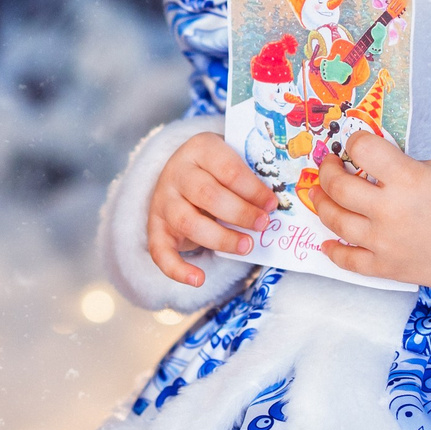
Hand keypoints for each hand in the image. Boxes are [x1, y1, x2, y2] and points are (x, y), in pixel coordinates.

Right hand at [148, 130, 274, 287]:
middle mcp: (177, 172)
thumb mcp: (231, 161)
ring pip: (187, 221)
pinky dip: (177, 269)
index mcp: (201, 149)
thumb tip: (274, 207)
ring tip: (246, 246)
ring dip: (220, 238)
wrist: (180, 173)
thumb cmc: (216, 171)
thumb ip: (249, 179)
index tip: (272, 204)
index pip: (227, 169)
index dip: (252, 189)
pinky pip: (160, 250)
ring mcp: (163, 200)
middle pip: (207, 194)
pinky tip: (198, 279)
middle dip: (239, 213)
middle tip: (263, 225)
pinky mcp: (156, 226)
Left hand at [314, 132, 430, 298]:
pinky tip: (328, 242)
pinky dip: (333, 251)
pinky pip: (348, 261)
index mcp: (406, 179)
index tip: (356, 144)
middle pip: (339, 187)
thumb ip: (405, 167)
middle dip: (328, 171)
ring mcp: (384, 242)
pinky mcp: (386, 268)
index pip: (362, 149)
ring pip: (336, 222)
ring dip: (323, 205)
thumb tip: (377, 167)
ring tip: (320, 195)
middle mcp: (388, 210)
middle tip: (330, 166)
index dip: (355, 142)